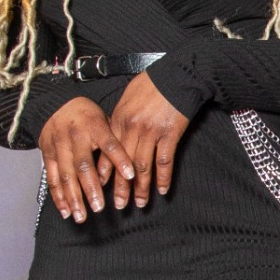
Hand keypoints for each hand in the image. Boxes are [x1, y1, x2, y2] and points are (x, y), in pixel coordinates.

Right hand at [39, 97, 133, 222]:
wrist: (54, 104)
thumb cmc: (86, 115)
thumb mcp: (104, 119)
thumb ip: (115, 140)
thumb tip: (133, 164)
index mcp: (94, 126)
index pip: (110, 144)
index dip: (120, 160)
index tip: (131, 176)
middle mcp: (75, 137)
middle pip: (83, 165)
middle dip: (91, 189)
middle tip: (99, 207)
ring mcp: (59, 147)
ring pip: (66, 175)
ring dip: (73, 198)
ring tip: (81, 216)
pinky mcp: (47, 155)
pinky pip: (52, 178)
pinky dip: (58, 196)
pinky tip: (66, 210)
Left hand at [108, 73, 189, 207]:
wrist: (177, 74)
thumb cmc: (153, 83)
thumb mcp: (127, 98)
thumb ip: (120, 118)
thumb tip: (114, 135)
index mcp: (119, 119)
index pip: (109, 153)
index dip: (105, 173)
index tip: (102, 188)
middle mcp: (132, 128)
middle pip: (124, 164)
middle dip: (121, 188)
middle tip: (119, 205)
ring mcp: (152, 132)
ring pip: (143, 166)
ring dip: (142, 188)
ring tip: (141, 203)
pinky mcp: (170, 133)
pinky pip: (164, 160)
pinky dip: (163, 177)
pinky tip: (162, 190)